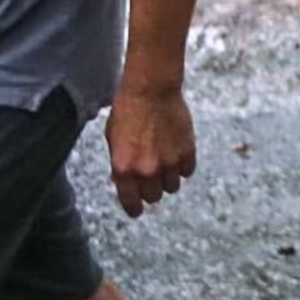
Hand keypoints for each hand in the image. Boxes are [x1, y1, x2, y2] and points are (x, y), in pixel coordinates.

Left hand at [107, 83, 196, 217]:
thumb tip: (124, 181)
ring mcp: (169, 163)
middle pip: (154, 197)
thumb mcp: (112, 140)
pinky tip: (176, 152)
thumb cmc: (127, 110)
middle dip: (151, 189)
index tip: (137, 209)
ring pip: (172, 187)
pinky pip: (187, 171)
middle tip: (150, 175)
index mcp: (124, 169)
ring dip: (167, 178)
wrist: (151, 89)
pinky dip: (182, 166)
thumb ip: (119, 165)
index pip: (131, 204)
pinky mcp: (187, 152)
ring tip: (164, 160)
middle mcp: (147, 171)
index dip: (134, 208)